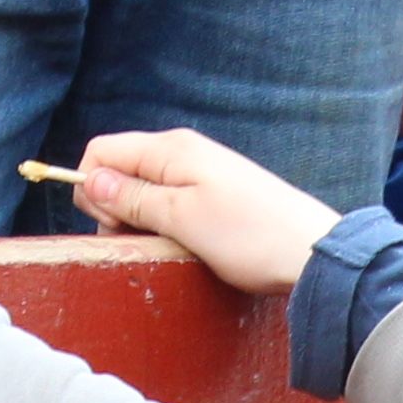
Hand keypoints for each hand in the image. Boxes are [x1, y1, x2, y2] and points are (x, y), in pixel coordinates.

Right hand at [69, 130, 339, 293]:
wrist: (313, 253)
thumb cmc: (248, 235)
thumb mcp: (181, 219)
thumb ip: (132, 197)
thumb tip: (89, 179)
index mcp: (170, 148)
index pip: (101, 151)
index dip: (92, 189)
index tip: (112, 226)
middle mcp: (182, 151)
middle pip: (120, 170)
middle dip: (114, 208)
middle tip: (143, 242)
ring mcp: (201, 171)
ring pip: (143, 190)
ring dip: (141, 220)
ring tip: (169, 248)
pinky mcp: (214, 193)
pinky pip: (169, 201)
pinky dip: (165, 224)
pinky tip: (185, 245)